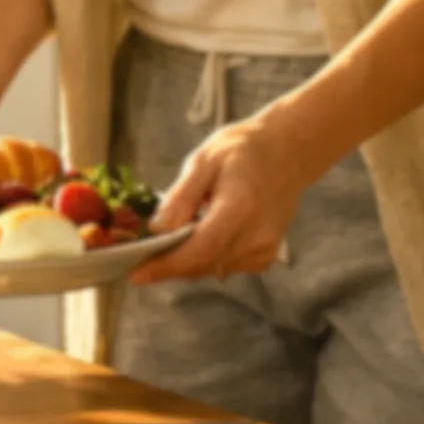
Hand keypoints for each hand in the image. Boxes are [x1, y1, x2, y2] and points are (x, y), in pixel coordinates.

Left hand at [128, 117, 311, 284]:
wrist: (286, 153)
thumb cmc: (241, 150)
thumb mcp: (203, 160)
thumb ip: (180, 197)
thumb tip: (157, 230)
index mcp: (241, 205)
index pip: (201, 248)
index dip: (168, 265)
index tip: (137, 273)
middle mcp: (257, 234)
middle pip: (204, 263)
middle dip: (169, 265)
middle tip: (139, 260)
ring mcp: (265, 248)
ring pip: (212, 268)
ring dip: (186, 261)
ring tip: (167, 242)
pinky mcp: (266, 255)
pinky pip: (225, 265)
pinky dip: (205, 258)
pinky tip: (199, 237)